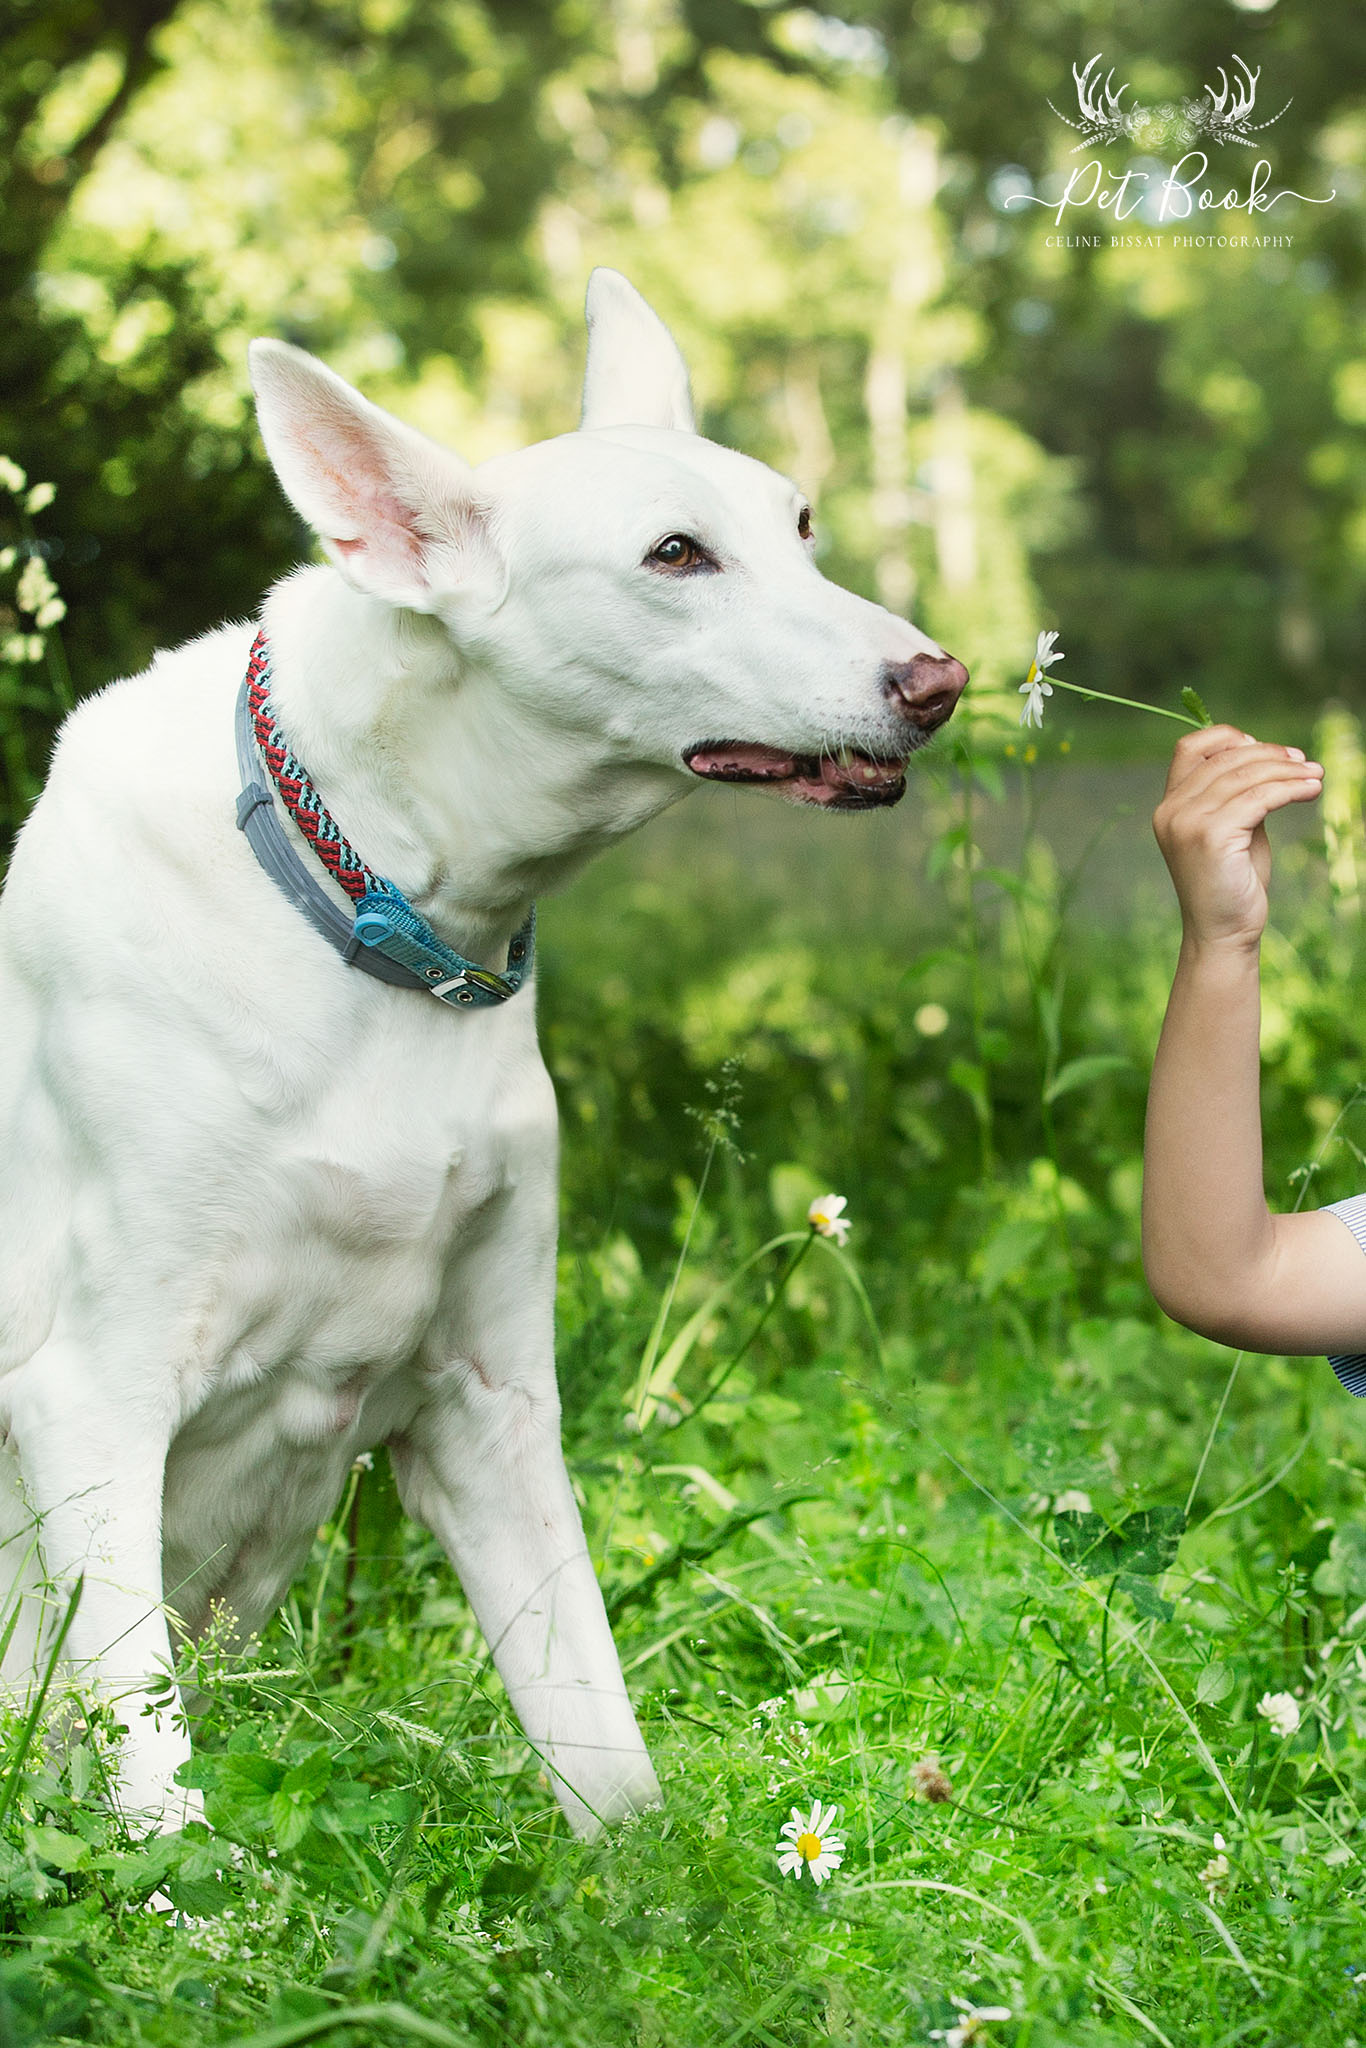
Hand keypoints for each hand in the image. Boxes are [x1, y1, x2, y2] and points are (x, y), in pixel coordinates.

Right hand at [1152, 725, 1322, 948]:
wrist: (1224, 933)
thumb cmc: (1233, 884)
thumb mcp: (1234, 829)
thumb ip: (1240, 796)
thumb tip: (1270, 759)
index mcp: (1170, 806)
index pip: (1190, 748)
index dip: (1228, 737)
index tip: (1266, 748)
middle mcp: (1172, 811)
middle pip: (1226, 758)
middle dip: (1271, 754)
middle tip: (1304, 762)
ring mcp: (1187, 823)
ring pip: (1245, 775)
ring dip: (1287, 770)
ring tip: (1316, 775)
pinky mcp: (1210, 837)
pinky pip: (1259, 798)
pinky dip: (1290, 789)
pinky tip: (1311, 790)